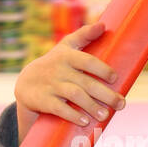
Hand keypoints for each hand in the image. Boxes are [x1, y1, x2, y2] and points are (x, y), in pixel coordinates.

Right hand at [13, 22, 125, 137]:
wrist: (26, 83)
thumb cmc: (54, 63)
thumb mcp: (65, 47)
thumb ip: (84, 35)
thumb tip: (103, 25)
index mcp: (67, 56)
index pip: (87, 61)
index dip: (102, 69)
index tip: (115, 78)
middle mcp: (59, 70)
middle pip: (86, 82)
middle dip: (105, 94)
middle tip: (121, 104)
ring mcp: (51, 85)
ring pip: (74, 96)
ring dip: (91, 106)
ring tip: (105, 115)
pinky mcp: (44, 100)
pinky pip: (59, 108)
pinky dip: (72, 115)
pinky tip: (85, 121)